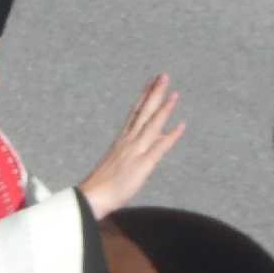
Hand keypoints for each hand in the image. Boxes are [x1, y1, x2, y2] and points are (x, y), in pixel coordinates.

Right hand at [77, 76, 184, 218]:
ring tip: (174, 93)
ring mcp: (136, 151)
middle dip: (154, 93)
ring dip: (164, 108)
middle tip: (163, 75)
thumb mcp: (116, 164)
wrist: (92, 197)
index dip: (144, 97)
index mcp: (122, 140)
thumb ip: (127, 153)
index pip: (135, 113)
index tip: (151, 82)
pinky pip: (160, 148)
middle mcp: (129, 141)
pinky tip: (181, 125)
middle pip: (144, 112)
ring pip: (151, 125)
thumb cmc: (103, 186)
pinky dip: (171, 136)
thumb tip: (138, 149)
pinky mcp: (143, 165)